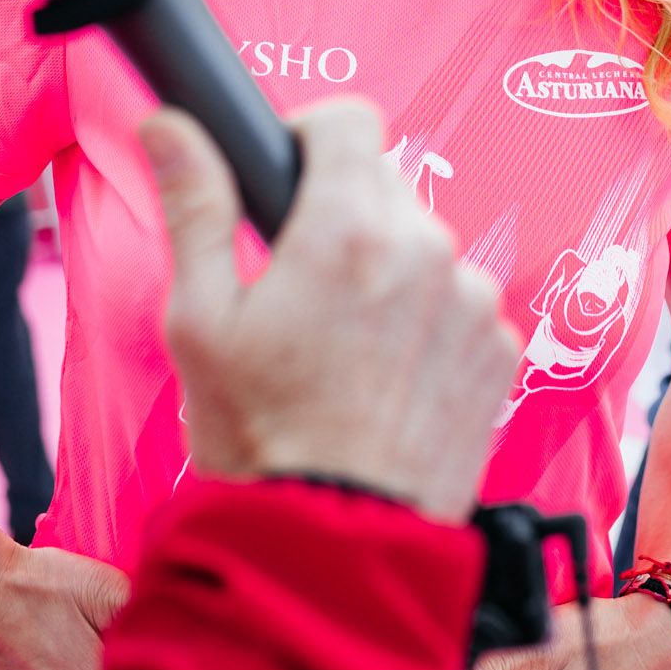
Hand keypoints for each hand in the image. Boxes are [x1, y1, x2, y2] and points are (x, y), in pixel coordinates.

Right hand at [139, 100, 520, 522]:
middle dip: (340, 216)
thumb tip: (171, 126)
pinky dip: (426, 323)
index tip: (288, 177)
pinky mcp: (499, 350)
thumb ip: (195, 206)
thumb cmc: (261, 441)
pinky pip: (459, 304)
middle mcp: (425, 251)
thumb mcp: (200, 321)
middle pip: (383, 185)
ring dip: (387, 272)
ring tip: (341, 348)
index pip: (349, 119)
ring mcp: (472, 302)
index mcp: (348, 229)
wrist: (336, 550)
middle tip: (296, 286)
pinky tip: (384, 378)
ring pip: (422, 246)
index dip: (310, 137)